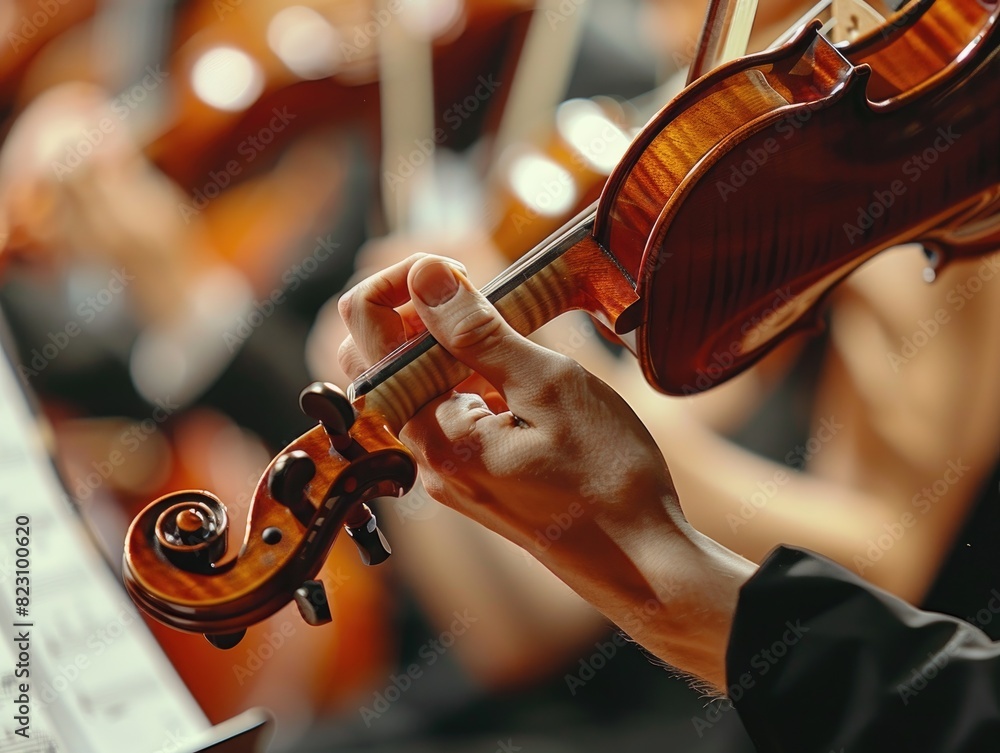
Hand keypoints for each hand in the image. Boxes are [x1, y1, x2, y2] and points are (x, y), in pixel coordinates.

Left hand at [337, 253, 755, 689]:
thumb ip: (477, 331)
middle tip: (470, 288)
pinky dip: (463, 375)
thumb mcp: (548, 386)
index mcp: (433, 433)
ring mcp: (448, 471)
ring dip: (441, 342)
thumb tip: (423, 274)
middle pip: (379, 361)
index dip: (397, 283)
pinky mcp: (473, 477)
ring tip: (497, 323)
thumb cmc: (608, 478)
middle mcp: (426, 457)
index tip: (452, 268)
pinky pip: (445, 413)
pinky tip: (510, 368)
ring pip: (413, 386)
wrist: (641, 562)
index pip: (367, 336)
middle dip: (411, 310)